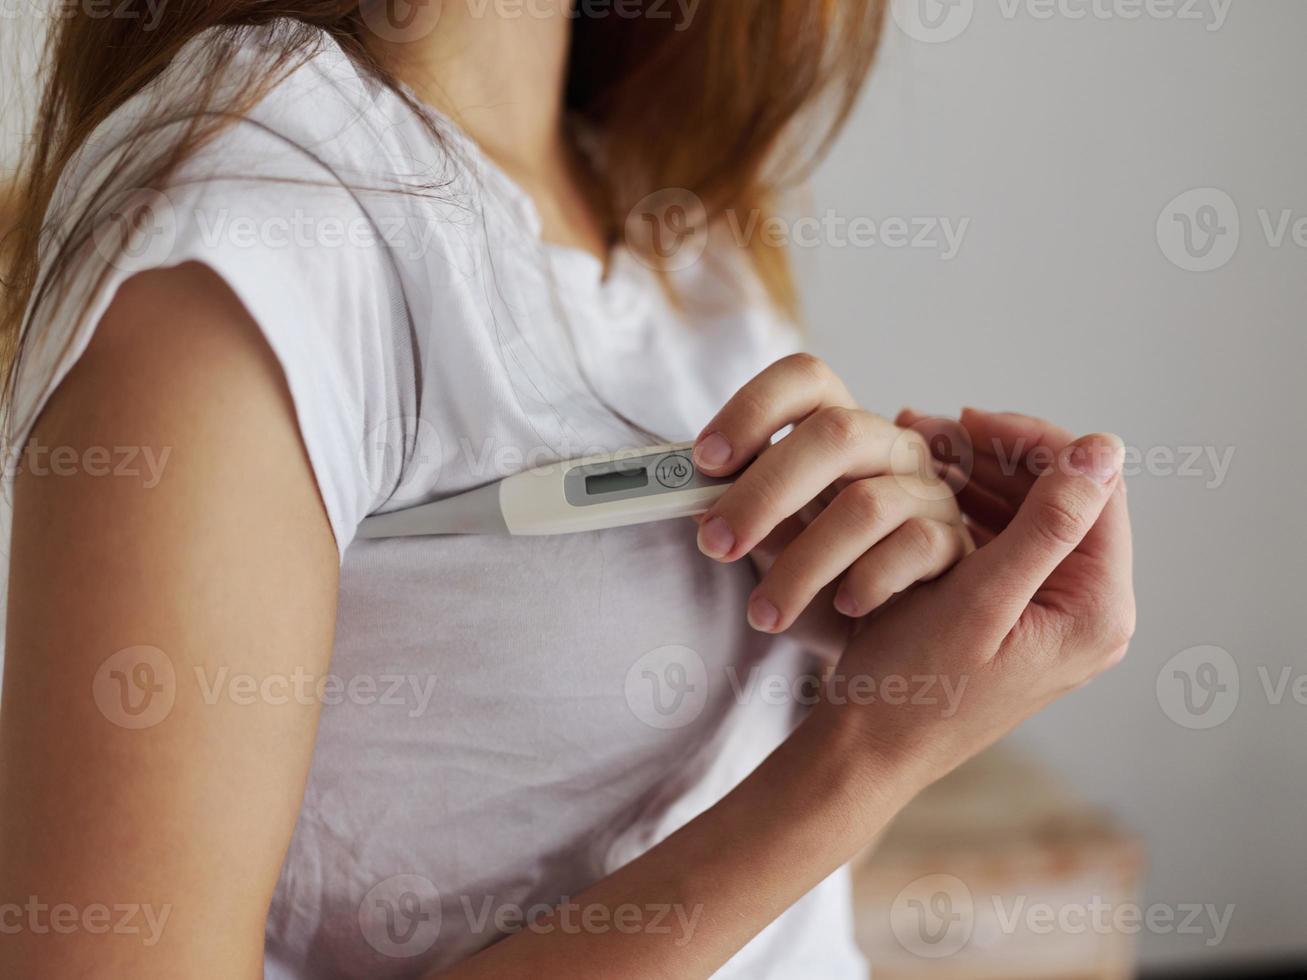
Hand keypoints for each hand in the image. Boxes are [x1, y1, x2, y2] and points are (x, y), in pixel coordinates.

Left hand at [692, 355, 972, 651]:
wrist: (881, 628)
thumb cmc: (820, 568)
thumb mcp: (771, 534)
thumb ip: (737, 508)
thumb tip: (689, 503)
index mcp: (837, 425)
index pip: (804, 378)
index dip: (752, 408)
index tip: (705, 460)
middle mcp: (888, 445)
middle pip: (834, 434)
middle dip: (763, 492)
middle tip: (715, 544)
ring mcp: (926, 490)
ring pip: (866, 506)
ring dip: (802, 565)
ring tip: (764, 612)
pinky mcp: (952, 542)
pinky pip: (914, 549)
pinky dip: (868, 582)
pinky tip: (843, 606)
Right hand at [808, 409, 1135, 792]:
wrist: (866, 751)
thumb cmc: (915, 685)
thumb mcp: (980, 598)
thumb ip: (1047, 525)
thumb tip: (1106, 448)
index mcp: (1096, 609)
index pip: (1096, 491)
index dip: (1037, 442)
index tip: (966, 418)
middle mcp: (1087, 612)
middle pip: (1065, 499)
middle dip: (1000, 455)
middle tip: (929, 429)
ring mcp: (1052, 615)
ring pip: (1031, 515)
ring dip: (981, 476)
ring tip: (917, 449)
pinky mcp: (1016, 617)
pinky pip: (1005, 542)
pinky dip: (969, 509)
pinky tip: (922, 487)